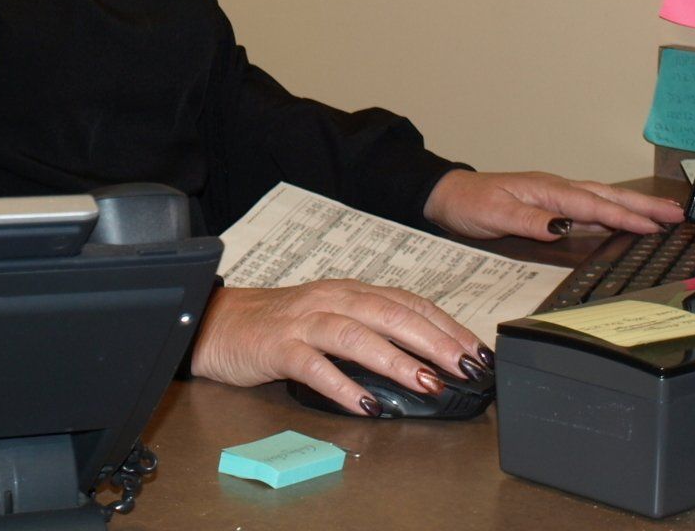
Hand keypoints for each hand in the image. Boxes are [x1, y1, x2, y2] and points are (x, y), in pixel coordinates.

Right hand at [187, 279, 489, 413]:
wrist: (217, 323)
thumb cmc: (280, 325)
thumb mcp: (331, 317)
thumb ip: (372, 329)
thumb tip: (428, 359)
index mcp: (349, 291)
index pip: (408, 302)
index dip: (445, 325)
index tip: (477, 350)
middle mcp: (331, 299)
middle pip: (390, 314)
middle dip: (433, 340)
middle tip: (465, 367)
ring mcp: (303, 321)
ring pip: (356, 335)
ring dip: (395, 360)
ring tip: (427, 384)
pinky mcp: (278, 346)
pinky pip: (314, 365)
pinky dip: (342, 385)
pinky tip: (365, 405)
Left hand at [424, 169, 684, 240]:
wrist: (449, 196)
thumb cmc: (470, 204)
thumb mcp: (494, 215)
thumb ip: (529, 221)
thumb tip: (563, 227)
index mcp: (547, 190)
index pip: (592, 205)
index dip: (624, 217)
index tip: (654, 226)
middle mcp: (556, 190)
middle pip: (607, 196)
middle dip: (644, 205)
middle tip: (679, 213)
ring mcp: (555, 197)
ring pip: (603, 199)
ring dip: (634, 207)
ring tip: (666, 215)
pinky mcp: (552, 206)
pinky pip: (591, 207)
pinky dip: (614, 212)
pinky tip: (627, 220)